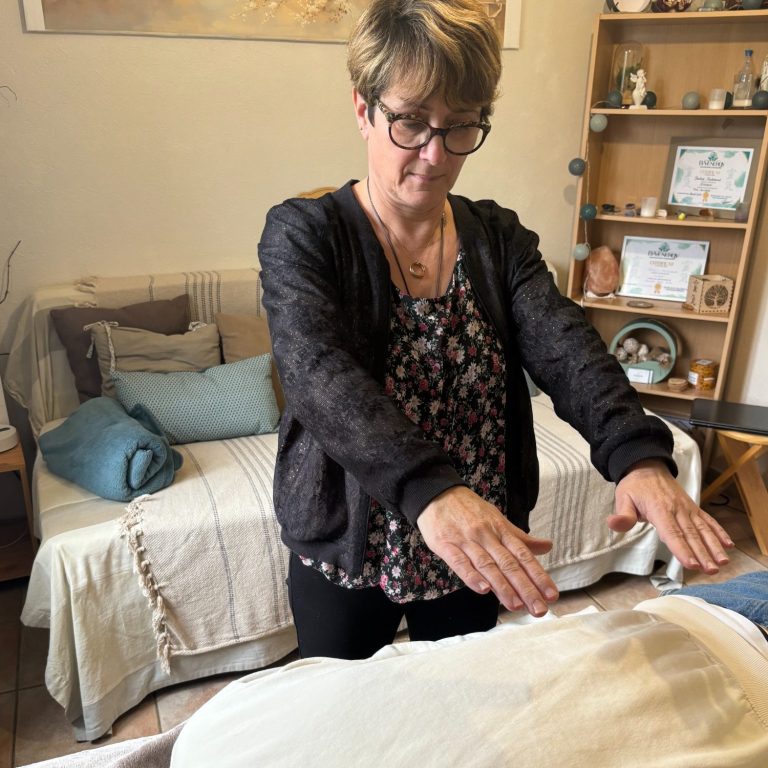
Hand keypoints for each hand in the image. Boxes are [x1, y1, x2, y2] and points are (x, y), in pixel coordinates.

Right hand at [417, 486, 558, 615]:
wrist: (436, 492)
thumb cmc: (469, 509)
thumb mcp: (497, 519)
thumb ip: (521, 537)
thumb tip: (548, 546)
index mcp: (500, 530)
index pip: (523, 555)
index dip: (538, 575)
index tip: (551, 594)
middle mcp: (486, 535)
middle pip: (508, 564)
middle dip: (525, 588)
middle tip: (539, 609)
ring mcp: (466, 540)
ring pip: (487, 566)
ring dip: (502, 587)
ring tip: (516, 605)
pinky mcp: (445, 544)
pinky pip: (460, 562)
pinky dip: (471, 576)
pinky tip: (482, 590)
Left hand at [609, 460, 733, 573]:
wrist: (647, 466)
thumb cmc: (634, 486)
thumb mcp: (623, 497)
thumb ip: (622, 514)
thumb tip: (613, 524)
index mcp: (659, 509)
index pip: (672, 532)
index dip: (681, 549)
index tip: (691, 564)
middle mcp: (677, 509)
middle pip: (691, 534)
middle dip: (702, 553)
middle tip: (711, 570)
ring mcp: (687, 508)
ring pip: (702, 529)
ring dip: (714, 546)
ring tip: (723, 562)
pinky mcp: (693, 507)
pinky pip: (708, 520)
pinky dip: (719, 532)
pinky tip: (728, 545)